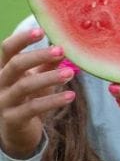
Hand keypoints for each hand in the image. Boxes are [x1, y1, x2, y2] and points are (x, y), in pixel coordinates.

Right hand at [0, 28, 75, 158]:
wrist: (17, 131)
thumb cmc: (28, 97)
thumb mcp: (37, 76)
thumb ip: (48, 62)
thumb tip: (66, 43)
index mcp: (4, 68)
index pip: (7, 49)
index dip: (22, 39)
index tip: (41, 30)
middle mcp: (0, 83)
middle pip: (15, 65)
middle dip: (38, 56)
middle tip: (61, 50)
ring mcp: (3, 101)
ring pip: (24, 86)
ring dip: (49, 78)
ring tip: (70, 73)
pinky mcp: (12, 119)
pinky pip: (33, 108)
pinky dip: (53, 101)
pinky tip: (71, 96)